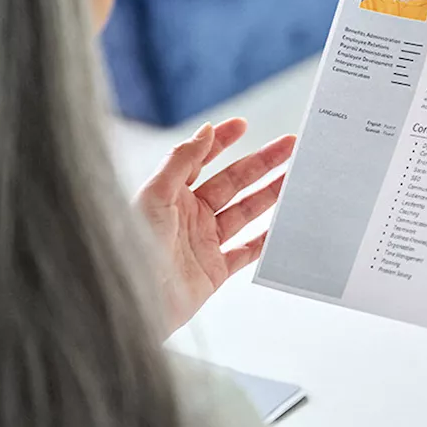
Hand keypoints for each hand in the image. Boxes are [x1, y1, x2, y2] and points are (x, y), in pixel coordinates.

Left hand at [136, 119, 295, 332]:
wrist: (132, 302)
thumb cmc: (131, 248)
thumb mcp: (154, 195)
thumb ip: (181, 160)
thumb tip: (205, 130)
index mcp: (171, 195)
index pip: (201, 160)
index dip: (222, 141)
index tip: (243, 125)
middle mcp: (189, 216)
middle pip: (233, 182)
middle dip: (262, 162)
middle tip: (289, 146)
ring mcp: (204, 243)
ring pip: (246, 212)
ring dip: (271, 193)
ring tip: (295, 177)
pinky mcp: (214, 271)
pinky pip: (246, 252)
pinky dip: (266, 240)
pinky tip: (283, 226)